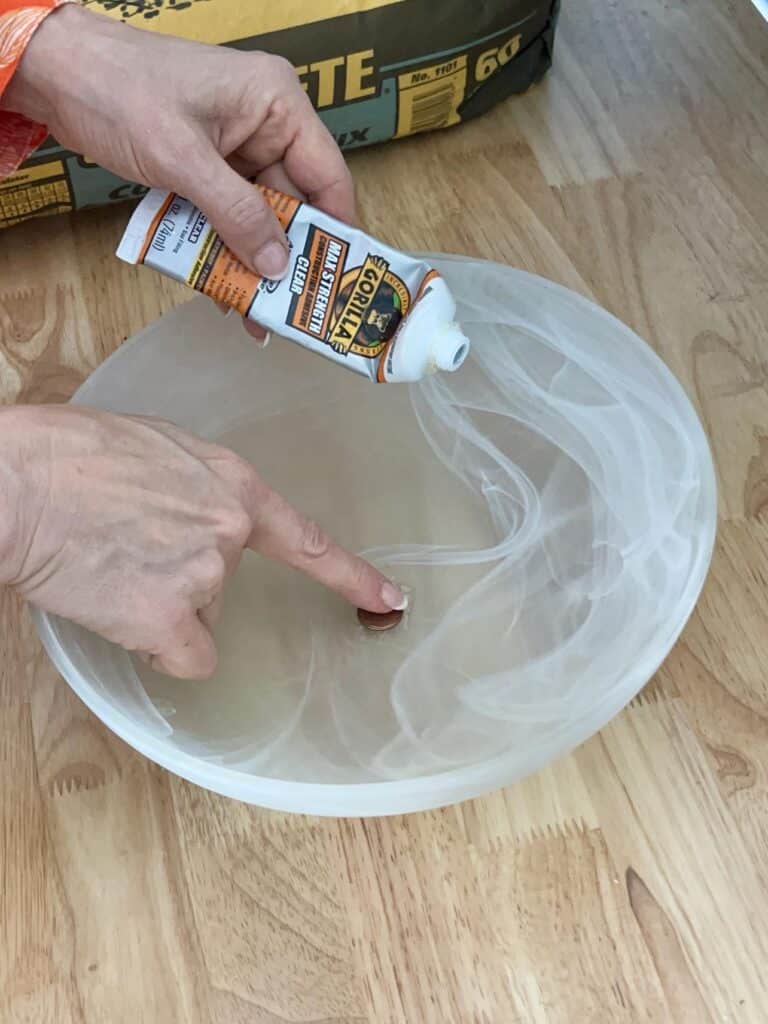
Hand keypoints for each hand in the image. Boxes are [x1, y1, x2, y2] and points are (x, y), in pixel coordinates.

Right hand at [0, 406, 404, 679]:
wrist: (17, 485)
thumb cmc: (68, 456)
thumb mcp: (152, 448)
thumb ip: (192, 487)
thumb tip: (188, 516)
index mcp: (231, 483)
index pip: (307, 540)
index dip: (351, 576)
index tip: (388, 601)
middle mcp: (229, 532)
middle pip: (224, 583)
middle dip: (182, 576)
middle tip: (124, 547)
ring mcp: (204, 576)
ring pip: (196, 616)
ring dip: (158, 606)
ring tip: (108, 564)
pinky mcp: (168, 620)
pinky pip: (185, 656)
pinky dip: (157, 647)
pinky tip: (119, 609)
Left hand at [1, 3, 353, 281]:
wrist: (57, 74)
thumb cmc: (120, 92)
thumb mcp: (183, 158)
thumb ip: (235, 214)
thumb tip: (277, 268)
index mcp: (277, 104)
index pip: (327, 175)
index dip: (336, 230)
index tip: (338, 280)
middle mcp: (265, 125)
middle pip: (293, 204)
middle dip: (286, 257)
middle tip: (290, 311)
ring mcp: (236, 146)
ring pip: (258, 216)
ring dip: (252, 261)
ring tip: (254, 313)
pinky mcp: (208, 165)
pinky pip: (227, 214)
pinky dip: (223, 247)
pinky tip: (220, 285)